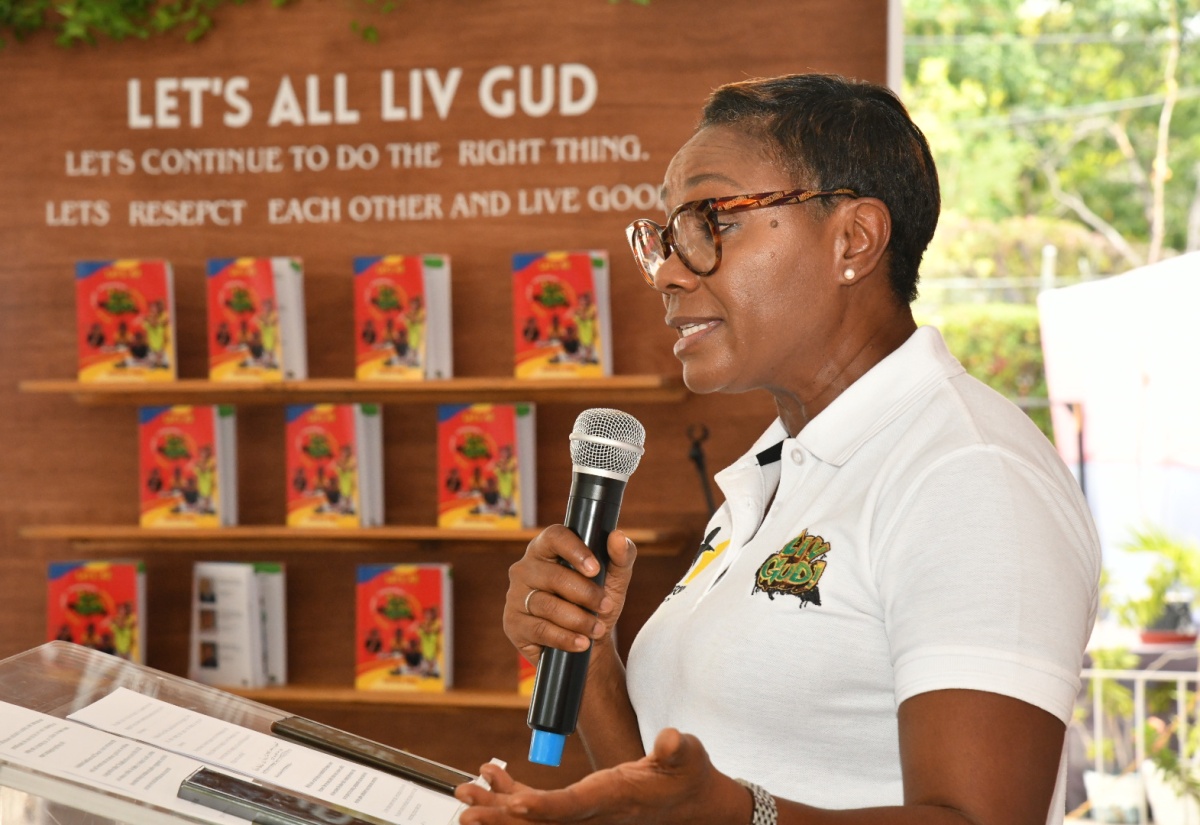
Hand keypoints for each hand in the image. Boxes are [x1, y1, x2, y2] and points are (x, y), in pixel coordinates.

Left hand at [455, 728, 748, 824]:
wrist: (696, 805)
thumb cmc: (689, 777)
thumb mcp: (690, 756)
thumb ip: (678, 748)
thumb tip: (671, 739)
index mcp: (614, 798)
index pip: (571, 807)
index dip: (542, 808)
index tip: (514, 806)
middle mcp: (594, 813)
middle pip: (541, 821)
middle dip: (501, 816)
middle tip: (466, 806)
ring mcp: (586, 815)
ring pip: (535, 817)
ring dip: (498, 806)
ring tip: (466, 790)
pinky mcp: (582, 808)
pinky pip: (542, 808)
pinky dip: (515, 795)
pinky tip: (494, 778)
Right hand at [505, 527, 636, 667]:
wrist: (587, 644)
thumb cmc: (596, 604)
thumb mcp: (614, 580)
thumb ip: (621, 557)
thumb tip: (617, 537)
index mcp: (546, 549)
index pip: (555, 536)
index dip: (575, 550)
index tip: (595, 569)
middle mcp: (525, 568)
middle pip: (554, 576)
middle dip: (586, 594)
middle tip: (606, 606)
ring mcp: (515, 596)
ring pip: (547, 605)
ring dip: (579, 620)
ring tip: (598, 629)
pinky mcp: (513, 623)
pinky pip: (540, 629)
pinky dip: (565, 638)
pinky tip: (582, 642)